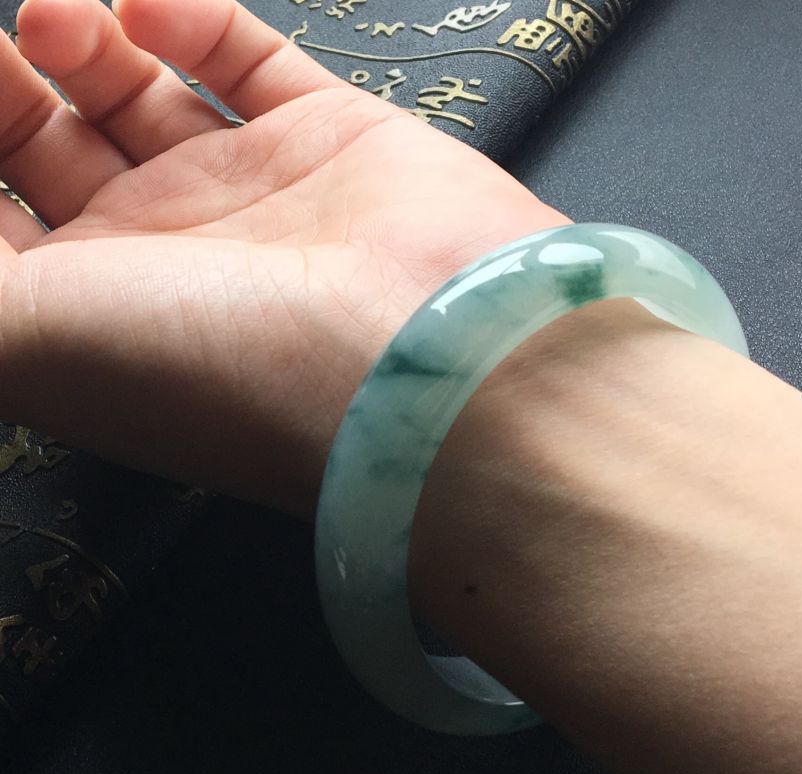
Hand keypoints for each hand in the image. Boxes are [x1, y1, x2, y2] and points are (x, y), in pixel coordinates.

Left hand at [0, 0, 565, 516]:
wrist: (419, 357)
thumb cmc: (219, 366)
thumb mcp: (19, 338)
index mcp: (87, 318)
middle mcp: (165, 260)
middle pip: (43, 148)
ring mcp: (251, 196)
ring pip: (137, 91)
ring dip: (75, 32)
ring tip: (58, 14)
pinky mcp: (331, 140)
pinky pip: (241, 56)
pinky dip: (183, 10)